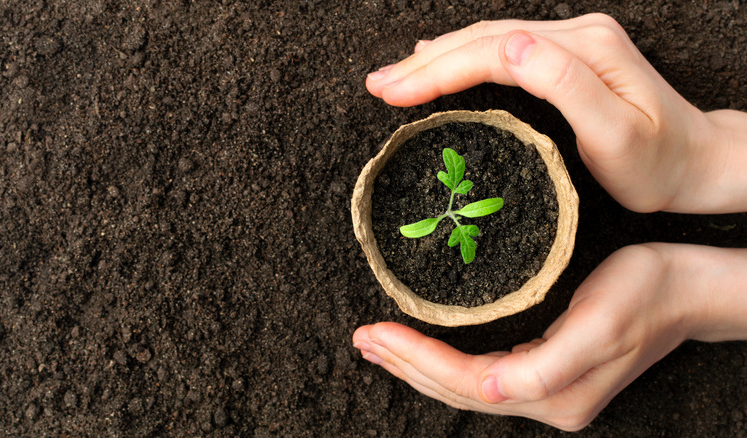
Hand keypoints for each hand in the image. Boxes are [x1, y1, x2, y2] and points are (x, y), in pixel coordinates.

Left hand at [353, 244, 746, 429]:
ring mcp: (546, 391)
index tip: (376, 331)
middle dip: (405, 364)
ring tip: (379, 344)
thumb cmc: (644, 292)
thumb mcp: (598, 325)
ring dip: (417, 365)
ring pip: (463, 385)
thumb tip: (489, 389)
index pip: (465, 383)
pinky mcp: (546, 373)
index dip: (416, 359)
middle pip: (456, 389)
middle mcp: (545, 401)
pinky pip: (479, 374)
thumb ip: (544, 368)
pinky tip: (423, 349)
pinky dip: (442, 361)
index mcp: (553, 394)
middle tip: (362, 337)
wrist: (686, 286)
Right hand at [366, 14, 746, 213]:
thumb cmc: (657, 163)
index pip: (492, 50)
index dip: (437, 69)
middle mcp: (575, 35)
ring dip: (437, 58)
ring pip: (488, 41)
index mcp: (582, 50)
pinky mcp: (569, 57)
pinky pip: (503, 50)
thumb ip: (564, 84)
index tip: (393, 92)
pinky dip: (463, 58)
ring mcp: (572, 42)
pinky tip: (441, 62)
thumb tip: (507, 46)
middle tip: (377, 85)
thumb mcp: (615, 134)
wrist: (697, 161)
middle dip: (424, 62)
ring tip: (395, 77)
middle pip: (483, 39)